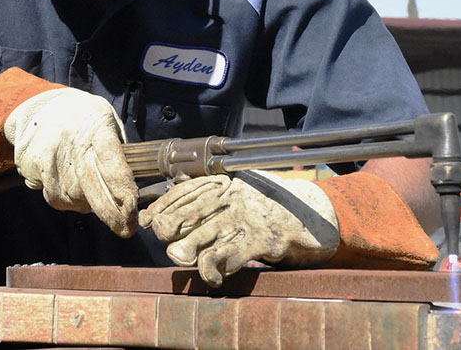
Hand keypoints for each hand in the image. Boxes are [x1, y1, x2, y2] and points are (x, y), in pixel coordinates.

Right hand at [4, 88, 137, 236]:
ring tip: (87, 187)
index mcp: (96, 128)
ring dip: (84, 203)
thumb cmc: (80, 114)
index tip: (132, 211)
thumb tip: (131, 183)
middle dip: (111, 214)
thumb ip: (118, 148)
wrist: (37, 104)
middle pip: (93, 190)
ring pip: (72, 199)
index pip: (113, 167)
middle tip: (124, 229)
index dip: (124, 193)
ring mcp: (49, 157)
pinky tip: (66, 181)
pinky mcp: (32, 167)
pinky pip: (54, 196)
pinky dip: (64, 198)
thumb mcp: (107, 118)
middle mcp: (71, 143)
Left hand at [138, 171, 337, 286]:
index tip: (146, 219)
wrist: (313, 216)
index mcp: (227, 182)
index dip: (162, 206)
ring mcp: (245, 217)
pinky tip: (212, 277)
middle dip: (168, 228)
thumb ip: (210, 198)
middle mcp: (232, 196)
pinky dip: (211, 270)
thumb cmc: (270, 207)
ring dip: (186, 250)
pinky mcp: (258, 240)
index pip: (184, 191)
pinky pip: (223, 257)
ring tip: (184, 258)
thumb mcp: (240, 192)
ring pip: (199, 236)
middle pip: (186, 213)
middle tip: (166, 239)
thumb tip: (165, 205)